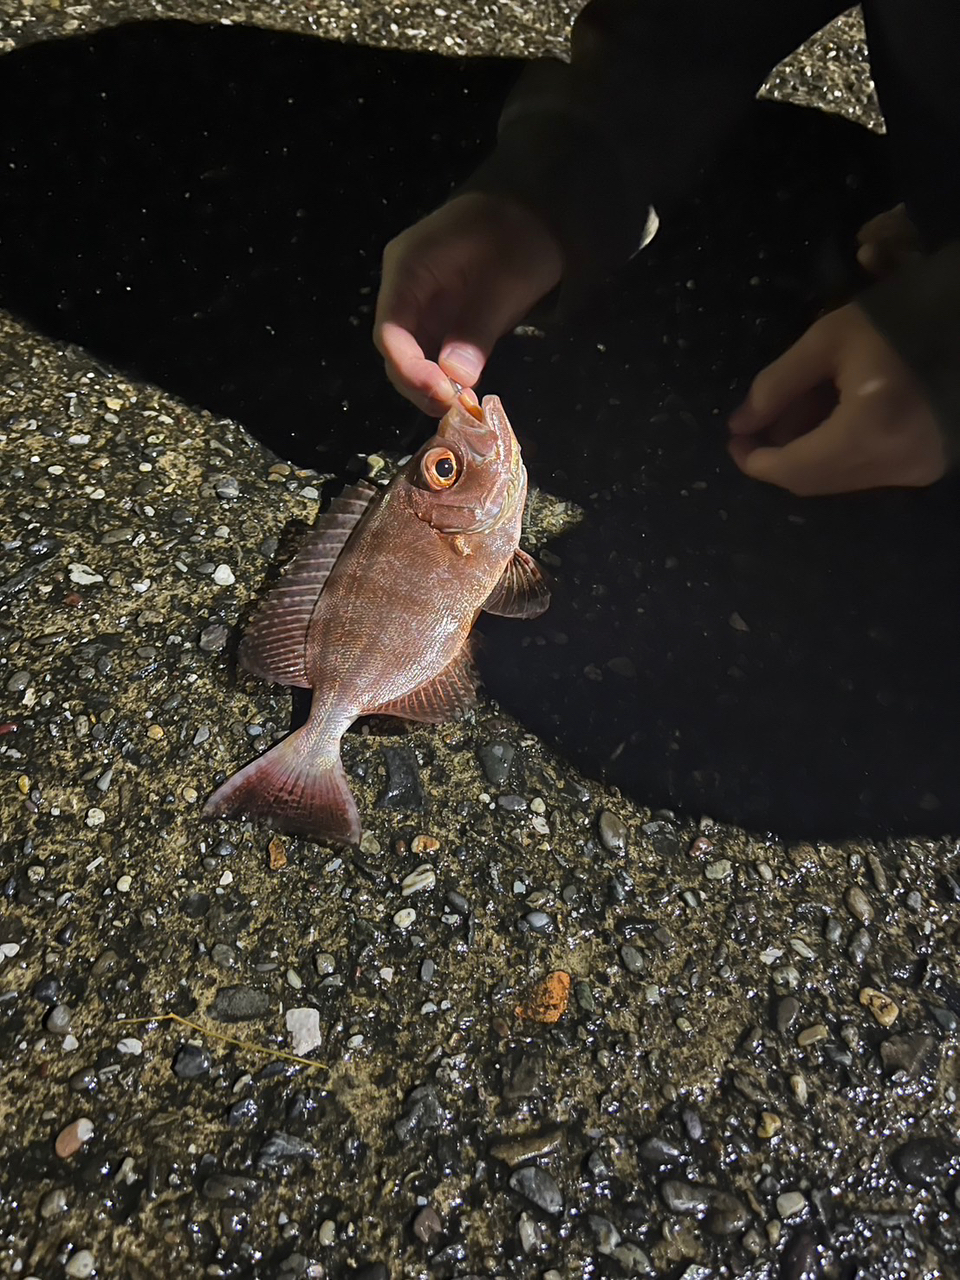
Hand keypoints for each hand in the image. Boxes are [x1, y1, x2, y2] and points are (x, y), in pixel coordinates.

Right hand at [374, 192, 562, 414]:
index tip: (441, 394)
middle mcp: (404, 285)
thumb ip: (477, 328)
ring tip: (461, 405)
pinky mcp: (438, 315)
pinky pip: (430, 351)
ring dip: (431, 385)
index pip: (390, 329)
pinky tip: (464, 391)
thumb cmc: (521, 235)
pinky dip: (444, 375)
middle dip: (419, 383)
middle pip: (395, 348)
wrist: (536, 211)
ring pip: (410, 355)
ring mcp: (419, 300)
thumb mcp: (506, 282)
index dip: (410, 369)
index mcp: (409, 266)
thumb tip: (456, 378)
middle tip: (454, 408)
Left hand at [727, 303, 947, 495]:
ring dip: (807, 453)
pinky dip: (837, 451)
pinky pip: (864, 472)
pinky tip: (832, 417)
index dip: (754, 461)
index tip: (733, 439)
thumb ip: (777, 385)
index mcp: (868, 432)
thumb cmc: (899, 323)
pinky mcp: (925, 467)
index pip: (794, 469)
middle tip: (758, 423)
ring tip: (800, 410)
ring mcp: (914, 471)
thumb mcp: (828, 340)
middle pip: (813, 480)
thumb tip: (739, 424)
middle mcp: (893, 465)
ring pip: (837, 479)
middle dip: (778, 455)